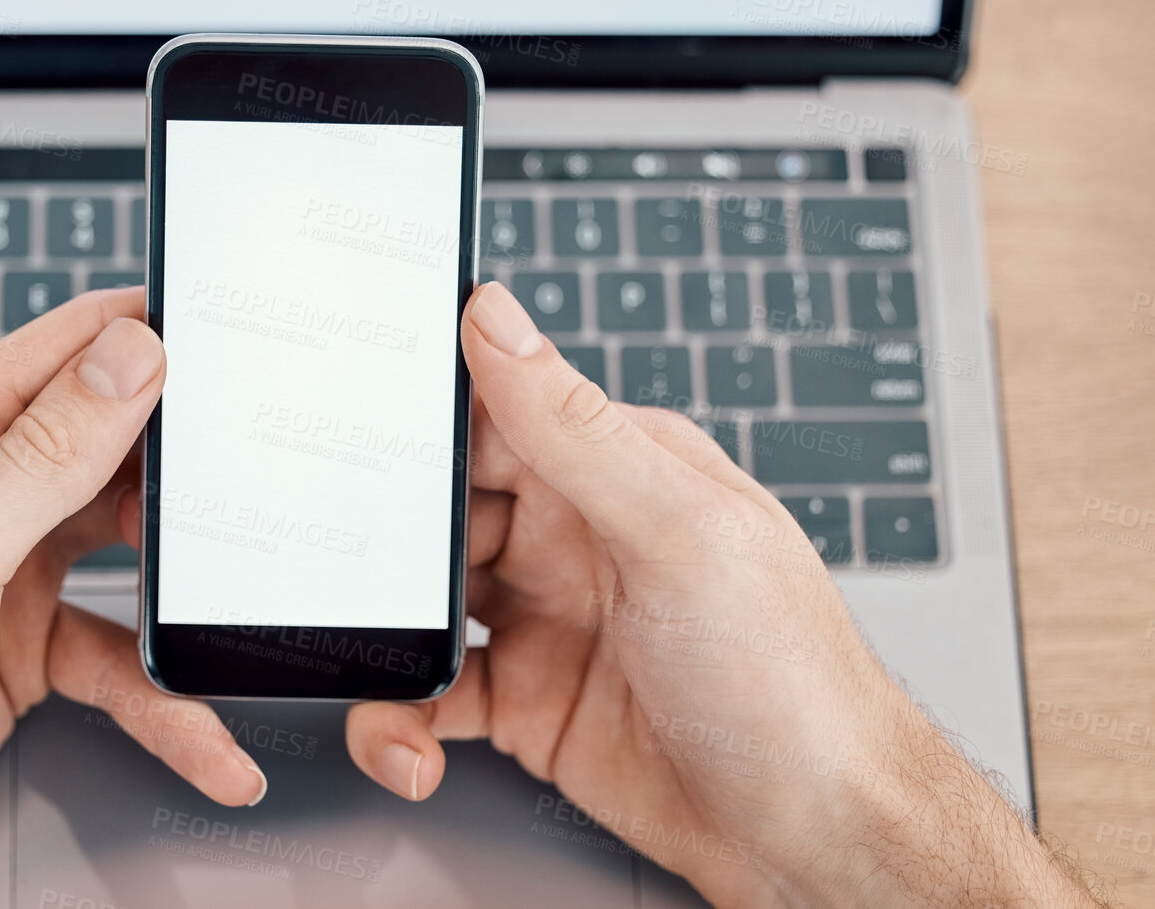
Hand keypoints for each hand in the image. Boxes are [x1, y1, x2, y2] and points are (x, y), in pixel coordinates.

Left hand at [0, 288, 265, 908]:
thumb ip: (44, 454)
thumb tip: (126, 354)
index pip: (64, 350)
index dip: (150, 340)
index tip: (235, 350)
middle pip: (108, 446)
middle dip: (181, 474)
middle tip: (256, 491)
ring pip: (124, 549)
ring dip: (179, 590)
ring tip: (236, 611)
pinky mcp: (21, 639)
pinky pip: (116, 649)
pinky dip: (160, 692)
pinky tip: (201, 730)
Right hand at [345, 282, 1099, 908]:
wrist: (817, 840)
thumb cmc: (788, 678)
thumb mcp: (677, 532)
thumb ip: (574, 426)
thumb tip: (496, 315)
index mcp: (616, 469)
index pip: (495, 413)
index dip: (420, 421)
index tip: (347, 430)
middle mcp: (575, 536)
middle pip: (443, 510)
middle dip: (384, 540)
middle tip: (337, 570)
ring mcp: (546, 619)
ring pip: (425, 604)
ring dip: (385, 636)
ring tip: (372, 668)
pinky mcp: (524, 703)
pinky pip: (432, 696)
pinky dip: (401, 721)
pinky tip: (409, 747)